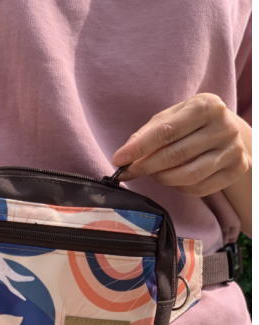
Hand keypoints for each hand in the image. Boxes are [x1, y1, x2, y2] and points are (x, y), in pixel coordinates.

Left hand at [112, 93, 250, 197]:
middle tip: (129, 172)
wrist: (230, 133)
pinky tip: (174, 179)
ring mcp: (233, 150)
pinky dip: (180, 187)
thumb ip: (149, 132)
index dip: (139, 148)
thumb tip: (126, 154)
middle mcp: (224, 126)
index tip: (119, 159)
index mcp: (206, 105)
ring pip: (188, 175)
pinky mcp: (236, 169)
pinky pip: (199, 188)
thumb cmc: (194, 124)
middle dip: (146, 166)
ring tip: (154, 174)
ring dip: (163, 178)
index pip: (166, 131)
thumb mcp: (173, 116)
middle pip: (175, 155)